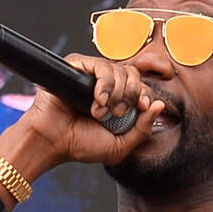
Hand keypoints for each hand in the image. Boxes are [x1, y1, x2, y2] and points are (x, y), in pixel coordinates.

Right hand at [13, 53, 165, 170]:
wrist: (52, 142)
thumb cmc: (81, 145)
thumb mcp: (120, 146)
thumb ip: (143, 129)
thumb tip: (159, 104)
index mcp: (118, 101)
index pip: (141, 88)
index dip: (145, 95)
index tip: (141, 107)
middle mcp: (106, 86)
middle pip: (133, 75)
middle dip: (131, 94)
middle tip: (117, 113)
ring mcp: (91, 75)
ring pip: (119, 69)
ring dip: (116, 93)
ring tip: (101, 112)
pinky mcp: (77, 67)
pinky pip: (100, 65)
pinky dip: (104, 83)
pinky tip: (97, 100)